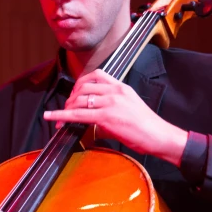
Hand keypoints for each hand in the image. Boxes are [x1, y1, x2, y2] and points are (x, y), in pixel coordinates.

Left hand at [42, 69, 187, 165]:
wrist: (159, 136)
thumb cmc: (147, 127)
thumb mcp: (129, 108)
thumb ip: (111, 108)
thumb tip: (94, 120)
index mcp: (121, 87)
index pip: (97, 75)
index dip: (81, 83)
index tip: (75, 92)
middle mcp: (115, 91)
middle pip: (83, 87)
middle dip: (71, 97)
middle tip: (66, 108)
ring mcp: (110, 103)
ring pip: (79, 100)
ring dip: (66, 108)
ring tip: (60, 118)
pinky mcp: (106, 117)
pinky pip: (78, 114)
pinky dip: (62, 115)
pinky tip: (52, 117)